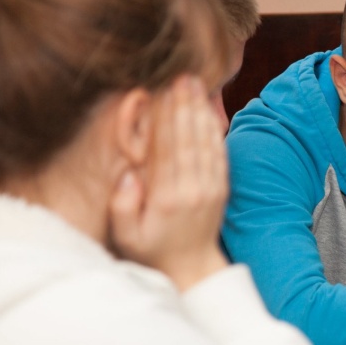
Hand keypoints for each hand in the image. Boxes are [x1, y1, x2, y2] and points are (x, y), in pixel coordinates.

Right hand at [109, 76, 228, 290]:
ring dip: (200, 111)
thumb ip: (123, 206)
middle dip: (184, 106)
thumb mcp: (126, 236)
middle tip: (181, 76)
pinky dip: (214, 130)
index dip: (164, 119)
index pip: (165, 150)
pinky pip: (219, 153)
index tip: (160, 92)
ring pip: (205, 142)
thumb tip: (129, 174)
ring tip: (195, 84)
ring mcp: (211, 188)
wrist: (193, 269)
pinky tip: (209, 109)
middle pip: (187, 139)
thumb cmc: (152, 249)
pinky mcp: (221, 188)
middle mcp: (193, 190)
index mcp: (167, 198)